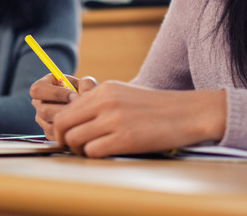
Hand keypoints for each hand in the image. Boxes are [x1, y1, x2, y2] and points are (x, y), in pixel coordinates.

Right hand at [30, 73, 97, 139]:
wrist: (87, 106)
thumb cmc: (83, 90)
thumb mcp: (86, 83)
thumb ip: (86, 84)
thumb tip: (84, 94)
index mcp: (42, 86)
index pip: (38, 89)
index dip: (55, 93)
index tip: (74, 95)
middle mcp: (38, 103)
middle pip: (43, 111)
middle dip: (64, 111)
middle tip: (80, 109)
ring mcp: (41, 119)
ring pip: (50, 125)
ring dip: (67, 122)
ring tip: (81, 117)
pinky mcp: (47, 132)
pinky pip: (55, 136)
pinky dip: (68, 132)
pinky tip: (78, 125)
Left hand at [52, 82, 226, 157]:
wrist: (186, 113)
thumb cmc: (154, 107)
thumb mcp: (123, 94)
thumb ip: (98, 102)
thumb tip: (72, 118)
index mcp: (103, 90)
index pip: (65, 111)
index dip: (60, 128)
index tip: (66, 137)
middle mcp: (105, 102)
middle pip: (64, 125)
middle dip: (64, 141)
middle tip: (75, 148)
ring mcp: (114, 120)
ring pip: (75, 140)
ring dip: (79, 150)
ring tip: (91, 151)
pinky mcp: (125, 139)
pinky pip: (93, 152)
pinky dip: (94, 156)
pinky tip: (106, 153)